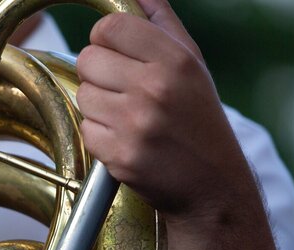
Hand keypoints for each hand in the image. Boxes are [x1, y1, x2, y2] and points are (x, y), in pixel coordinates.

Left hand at [76, 0, 254, 223]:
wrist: (210, 182)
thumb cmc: (197, 118)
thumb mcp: (192, 63)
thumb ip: (161, 24)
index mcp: (173, 60)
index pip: (109, 28)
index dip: (104, 38)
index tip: (113, 51)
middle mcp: (153, 89)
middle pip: (86, 60)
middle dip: (98, 72)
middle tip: (120, 87)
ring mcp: (134, 124)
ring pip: (83, 95)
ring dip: (98, 105)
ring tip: (126, 115)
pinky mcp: (119, 155)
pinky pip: (86, 129)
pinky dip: (99, 134)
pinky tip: (124, 138)